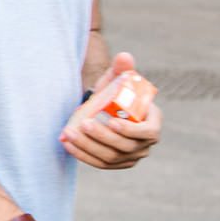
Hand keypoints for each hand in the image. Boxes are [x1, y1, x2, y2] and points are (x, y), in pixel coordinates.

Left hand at [61, 53, 162, 168]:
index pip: (149, 133)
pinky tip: (67, 144)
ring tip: (69, 132)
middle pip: (125, 146)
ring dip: (88, 146)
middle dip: (103, 136)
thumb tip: (124, 57)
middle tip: (83, 123)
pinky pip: (99, 163)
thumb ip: (122, 68)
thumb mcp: (117, 80)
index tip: (112, 121)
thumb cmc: (114, 94)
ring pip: (110, 157)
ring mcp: (130, 157)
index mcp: (152, 123)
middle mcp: (144, 144)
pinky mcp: (114, 164)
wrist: (102, 110)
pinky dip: (82, 154)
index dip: (131, 130)